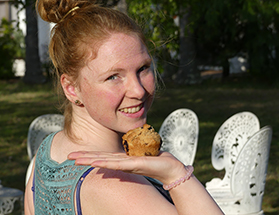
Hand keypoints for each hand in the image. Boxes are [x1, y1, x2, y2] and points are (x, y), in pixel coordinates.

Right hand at [68, 151, 186, 184]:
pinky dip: (104, 163)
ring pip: (104, 161)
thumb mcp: (141, 151)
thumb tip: (127, 145)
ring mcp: (126, 165)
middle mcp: (121, 163)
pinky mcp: (134, 165)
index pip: (102, 156)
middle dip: (83, 157)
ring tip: (75, 159)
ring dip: (89, 160)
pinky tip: (94, 162)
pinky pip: (116, 163)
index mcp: (122, 159)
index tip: (76, 154)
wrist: (169, 167)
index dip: (89, 155)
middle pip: (99, 159)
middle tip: (67, 156)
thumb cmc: (156, 159)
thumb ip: (132, 149)